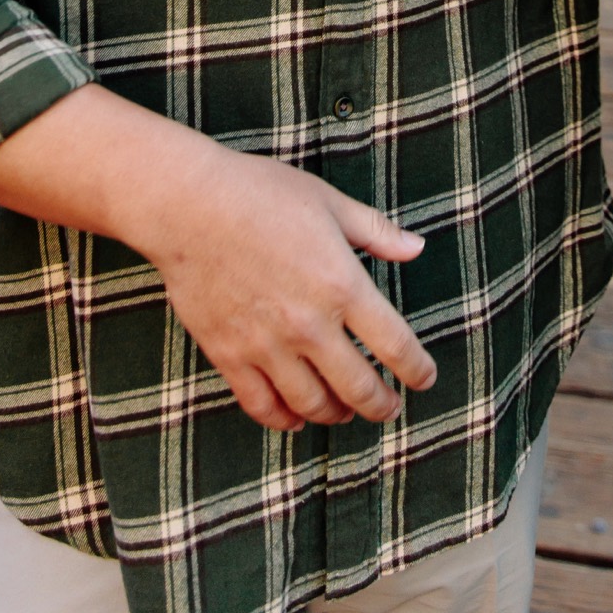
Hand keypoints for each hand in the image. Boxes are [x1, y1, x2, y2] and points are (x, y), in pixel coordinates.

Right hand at [133, 144, 436, 433]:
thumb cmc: (260, 193)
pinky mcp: (229, 355)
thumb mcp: (329, 202)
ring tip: (345, 411)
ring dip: (337, 415)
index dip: (417, 370)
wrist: (188, 204)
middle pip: (359, 388)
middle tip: (389, 407)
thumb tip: (416, 248)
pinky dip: (285, 419)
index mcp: (342, 285)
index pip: (395, 347)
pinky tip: (295, 416)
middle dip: (382, 405)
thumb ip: (376, 231)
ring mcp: (267, 345)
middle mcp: (309, 325)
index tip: (424, 379)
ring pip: (313, 405)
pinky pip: (263, 406)